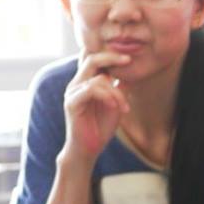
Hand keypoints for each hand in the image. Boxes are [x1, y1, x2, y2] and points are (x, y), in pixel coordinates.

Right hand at [60, 50, 134, 164]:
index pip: (94, 58)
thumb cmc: (101, 127)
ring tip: (124, 107)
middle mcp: (77, 83)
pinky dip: (107, 96)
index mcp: (86, 81)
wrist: (89, 149)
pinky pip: (91, 90)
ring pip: (97, 78)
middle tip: (128, 60)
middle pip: (91, 58)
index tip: (129, 58)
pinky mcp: (71, 102)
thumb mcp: (116, 103)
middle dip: (112, 57)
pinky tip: (115, 107)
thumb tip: (131, 71)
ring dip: (116, 92)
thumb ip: (119, 87)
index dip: (110, 54)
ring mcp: (72, 92)